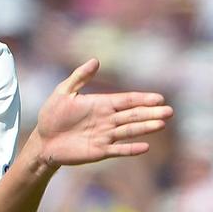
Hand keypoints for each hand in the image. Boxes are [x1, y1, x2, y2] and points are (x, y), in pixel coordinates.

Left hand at [33, 59, 172, 167]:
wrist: (43, 140)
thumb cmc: (52, 115)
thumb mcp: (63, 92)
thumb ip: (79, 77)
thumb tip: (96, 60)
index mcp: (101, 104)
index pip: (126, 100)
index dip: (142, 99)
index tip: (159, 98)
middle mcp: (107, 119)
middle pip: (132, 115)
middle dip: (150, 113)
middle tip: (169, 111)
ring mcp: (105, 136)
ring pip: (129, 131)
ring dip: (145, 128)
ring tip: (161, 124)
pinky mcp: (99, 151)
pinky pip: (118, 150)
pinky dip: (131, 149)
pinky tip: (145, 147)